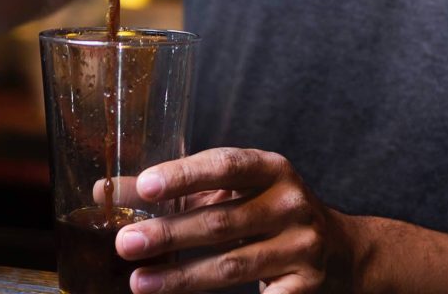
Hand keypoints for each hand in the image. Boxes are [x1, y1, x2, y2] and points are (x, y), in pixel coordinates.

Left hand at [116, 148, 356, 293]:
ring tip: (138, 281)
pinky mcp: (304, 288)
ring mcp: (302, 248)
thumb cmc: (268, 213)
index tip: (145, 187)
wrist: (341, 252)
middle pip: (222, 221)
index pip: (225, 166)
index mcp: (272, 169)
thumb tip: (106, 190)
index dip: (184, 176)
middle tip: (125, 243)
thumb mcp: (232, 192)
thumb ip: (176, 190)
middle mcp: (292, 204)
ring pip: (232, 266)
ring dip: (181, 277)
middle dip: (169, 234)